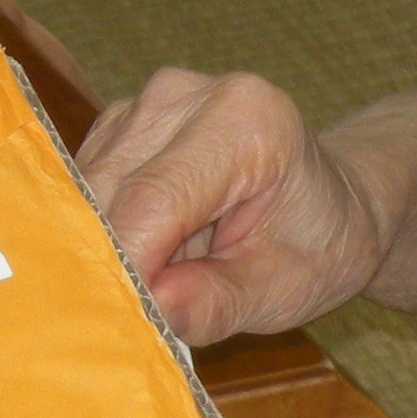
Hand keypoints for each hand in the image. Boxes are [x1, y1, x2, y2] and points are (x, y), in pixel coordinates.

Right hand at [78, 67, 383, 344]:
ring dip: (107, 245)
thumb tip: (150, 307)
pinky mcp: (120, 123)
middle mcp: (187, 95)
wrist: (332, 209)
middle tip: (134, 318)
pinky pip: (83, 186)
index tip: (118, 322)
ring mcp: (148, 102)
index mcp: (245, 122)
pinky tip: (150, 251)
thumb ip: (216, 302)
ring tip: (164, 277)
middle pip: (107, 191)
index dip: (126, 267)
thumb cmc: (315, 248)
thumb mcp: (281, 292)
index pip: (152, 201)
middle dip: (112, 260)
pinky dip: (103, 229)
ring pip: (84, 189)